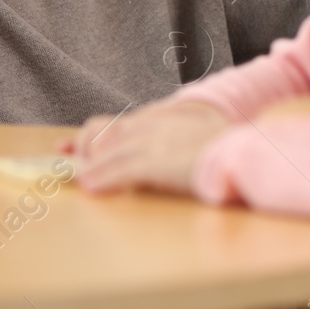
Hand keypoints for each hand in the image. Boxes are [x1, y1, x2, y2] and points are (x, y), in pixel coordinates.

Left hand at [61, 100, 230, 195]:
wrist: (242, 153)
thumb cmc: (223, 153)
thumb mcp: (191, 142)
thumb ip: (168, 147)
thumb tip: (153, 165)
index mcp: (159, 120)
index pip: (114, 124)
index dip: (88, 136)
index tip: (66, 146)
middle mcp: (152, 126)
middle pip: (104, 134)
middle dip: (83, 150)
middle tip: (67, 165)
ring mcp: (153, 142)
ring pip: (108, 152)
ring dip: (89, 168)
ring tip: (79, 181)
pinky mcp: (157, 160)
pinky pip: (120, 169)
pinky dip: (102, 178)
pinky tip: (91, 188)